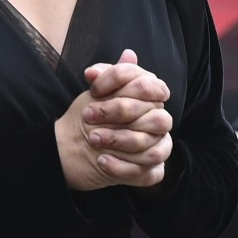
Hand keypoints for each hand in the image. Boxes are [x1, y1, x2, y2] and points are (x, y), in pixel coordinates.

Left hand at [56, 50, 172, 190]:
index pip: (149, 85)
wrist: (77, 146)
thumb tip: (108, 63)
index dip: (120, 83)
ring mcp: (159, 147)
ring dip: (120, 142)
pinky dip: (123, 168)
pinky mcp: (152, 171)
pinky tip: (102, 162)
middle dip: (119, 114)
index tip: (93, 88)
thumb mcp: (96, 92)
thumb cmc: (93, 114)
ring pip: (152, 147)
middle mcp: (160, 122)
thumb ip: (105, 75)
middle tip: (88, 117)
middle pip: (155, 118)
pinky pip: (149, 173)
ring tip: (92, 140)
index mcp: (152, 98)